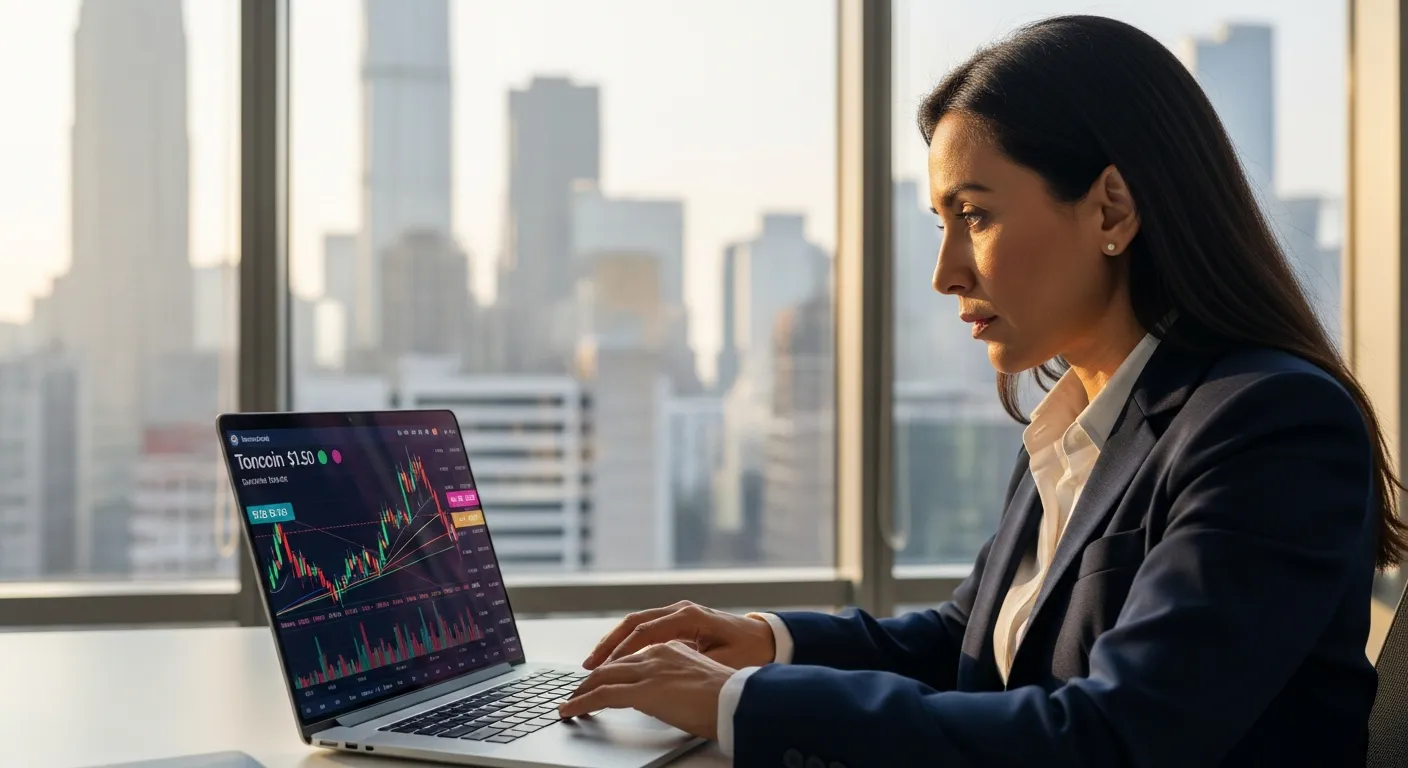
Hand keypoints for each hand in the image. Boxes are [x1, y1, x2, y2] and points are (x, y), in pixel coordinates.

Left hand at [559, 640, 732, 739]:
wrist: (740, 700)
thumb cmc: (729, 695)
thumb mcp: (699, 677)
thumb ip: (677, 677)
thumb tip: (664, 694)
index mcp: (672, 646)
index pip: (633, 653)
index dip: (614, 665)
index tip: (603, 675)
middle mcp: (657, 652)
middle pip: (613, 662)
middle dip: (592, 676)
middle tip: (577, 688)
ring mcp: (649, 669)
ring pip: (603, 676)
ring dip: (583, 690)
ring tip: (570, 701)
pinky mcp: (643, 690)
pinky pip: (602, 695)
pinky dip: (581, 702)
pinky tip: (570, 710)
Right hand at [582, 601, 775, 670]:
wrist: (767, 639)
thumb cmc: (749, 652)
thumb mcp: (723, 661)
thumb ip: (693, 662)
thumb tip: (663, 671)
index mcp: (689, 616)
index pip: (645, 632)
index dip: (622, 651)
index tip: (605, 669)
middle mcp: (680, 610)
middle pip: (633, 623)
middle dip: (608, 644)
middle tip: (588, 666)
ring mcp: (678, 613)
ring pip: (636, 625)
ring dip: (614, 643)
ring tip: (594, 663)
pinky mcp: (678, 622)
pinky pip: (645, 630)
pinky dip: (627, 643)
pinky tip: (615, 659)